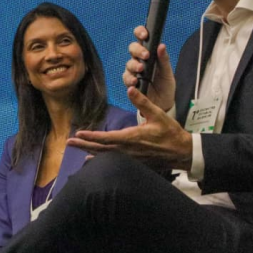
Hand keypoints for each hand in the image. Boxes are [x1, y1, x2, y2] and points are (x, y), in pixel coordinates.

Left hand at [67, 87, 191, 171]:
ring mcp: (131, 159)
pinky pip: (115, 162)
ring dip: (91, 152)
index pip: (106, 138)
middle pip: (101, 149)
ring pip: (106, 157)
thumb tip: (130, 88)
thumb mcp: (158, 114)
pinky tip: (95, 159)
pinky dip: (103, 160)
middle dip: (84, 145)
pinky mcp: (135, 164)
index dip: (91, 136)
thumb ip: (143, 101)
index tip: (78, 133)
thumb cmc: (171, 133)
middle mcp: (128, 151)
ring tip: (78, 150)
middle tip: (69, 142)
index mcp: (132, 138)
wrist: (182, 152)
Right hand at [122, 25, 174, 111]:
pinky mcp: (130, 83)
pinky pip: (126, 78)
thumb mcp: (168, 73)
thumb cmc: (165, 86)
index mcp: (149, 53)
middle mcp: (139, 60)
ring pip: (128, 63)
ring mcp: (133, 71)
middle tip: (146, 55)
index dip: (140, 33)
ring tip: (141, 69)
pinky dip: (130, 79)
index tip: (144, 34)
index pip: (141, 38)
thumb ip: (164, 60)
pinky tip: (135, 81)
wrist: (163, 104)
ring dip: (134, 65)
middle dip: (138, 50)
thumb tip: (162, 45)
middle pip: (132, 48)